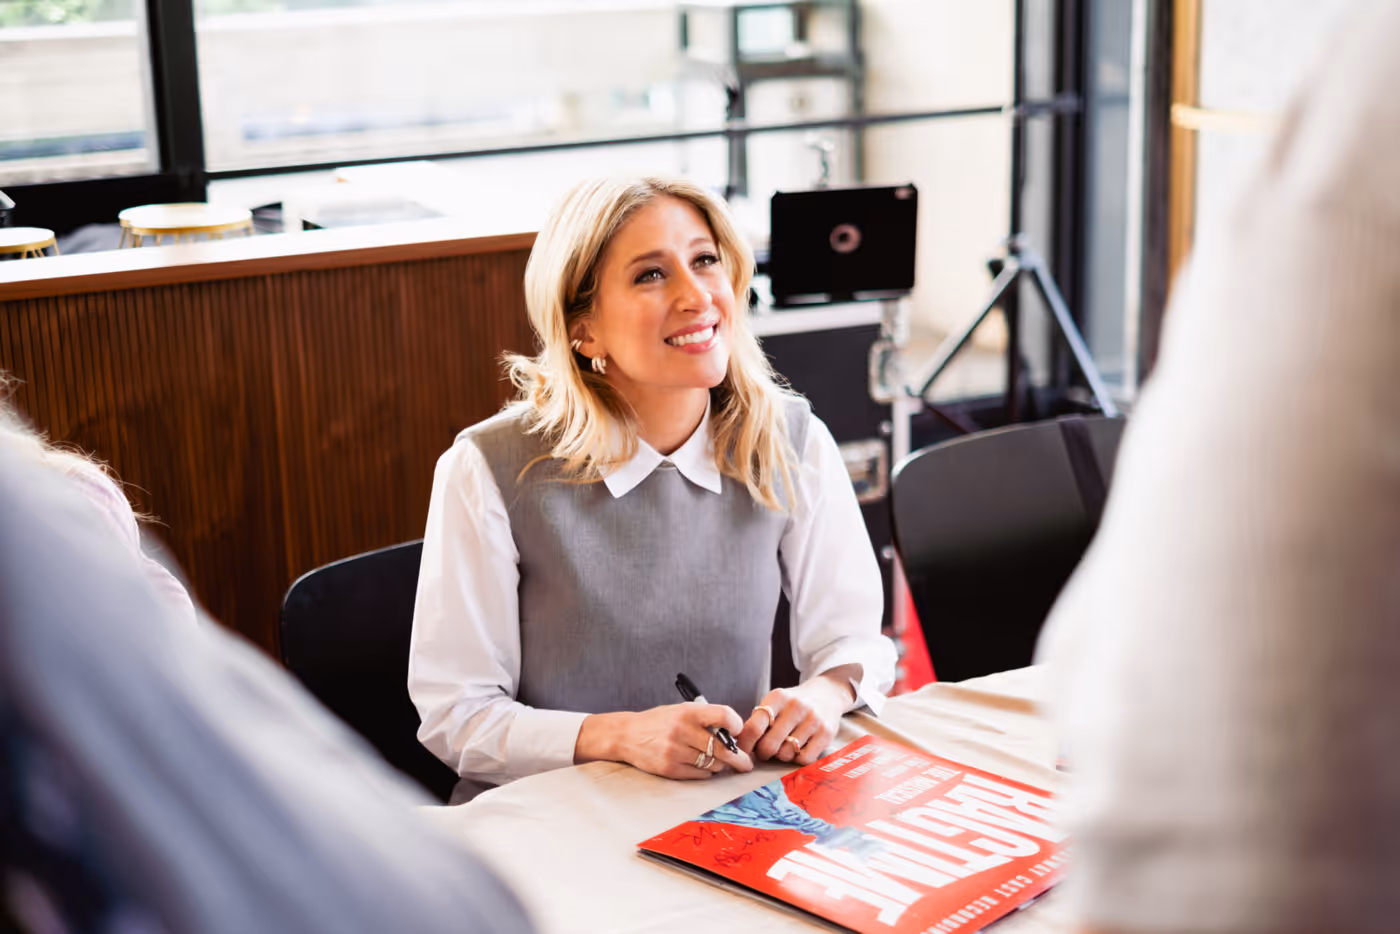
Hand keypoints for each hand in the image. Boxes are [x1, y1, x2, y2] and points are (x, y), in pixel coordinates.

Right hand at [575, 703, 752, 779]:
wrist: (627, 735)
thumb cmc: (659, 721)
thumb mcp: (681, 710)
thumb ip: (705, 718)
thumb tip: (735, 735)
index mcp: (688, 712)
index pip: (724, 716)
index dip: (736, 725)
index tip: (738, 732)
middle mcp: (682, 730)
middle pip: (723, 748)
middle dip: (739, 758)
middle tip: (746, 763)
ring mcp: (676, 751)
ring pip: (714, 764)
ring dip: (721, 765)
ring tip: (718, 761)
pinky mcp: (671, 769)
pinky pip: (700, 775)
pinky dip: (706, 772)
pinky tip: (702, 766)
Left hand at [736, 668, 856, 766]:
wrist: (827, 695)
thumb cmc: (792, 704)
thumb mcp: (774, 702)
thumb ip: (758, 721)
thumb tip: (740, 745)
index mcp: (778, 697)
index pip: (754, 727)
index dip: (745, 744)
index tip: (742, 751)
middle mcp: (796, 706)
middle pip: (769, 745)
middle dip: (762, 753)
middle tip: (763, 752)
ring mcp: (813, 720)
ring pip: (786, 754)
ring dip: (780, 755)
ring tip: (783, 746)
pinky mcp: (826, 733)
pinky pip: (804, 759)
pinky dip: (797, 759)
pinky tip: (797, 749)